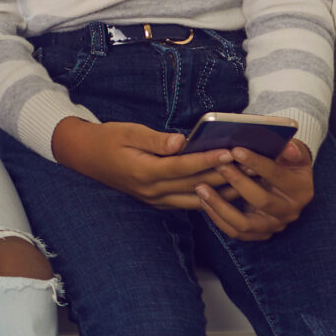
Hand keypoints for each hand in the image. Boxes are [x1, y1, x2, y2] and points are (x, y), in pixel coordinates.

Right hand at [51, 117, 234, 209]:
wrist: (84, 157)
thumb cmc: (107, 139)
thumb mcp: (127, 132)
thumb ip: (155, 139)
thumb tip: (181, 141)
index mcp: (144, 172)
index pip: (183, 167)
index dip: (207, 160)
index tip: (230, 152)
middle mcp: (152, 191)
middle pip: (195, 186)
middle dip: (224, 176)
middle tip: (250, 167)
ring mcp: (155, 199)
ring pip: (197, 200)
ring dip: (223, 192)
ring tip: (247, 181)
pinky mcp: (159, 201)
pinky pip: (189, 203)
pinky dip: (210, 198)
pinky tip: (227, 191)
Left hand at [196, 139, 315, 240]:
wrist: (288, 182)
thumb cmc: (287, 162)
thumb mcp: (294, 152)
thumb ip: (292, 149)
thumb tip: (288, 148)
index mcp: (301, 189)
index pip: (277, 176)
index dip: (256, 163)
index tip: (235, 150)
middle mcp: (290, 211)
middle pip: (261, 200)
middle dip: (236, 181)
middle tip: (217, 166)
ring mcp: (274, 225)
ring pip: (244, 224)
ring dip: (220, 206)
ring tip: (202, 187)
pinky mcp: (260, 233)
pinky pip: (235, 232)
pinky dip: (218, 218)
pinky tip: (204, 201)